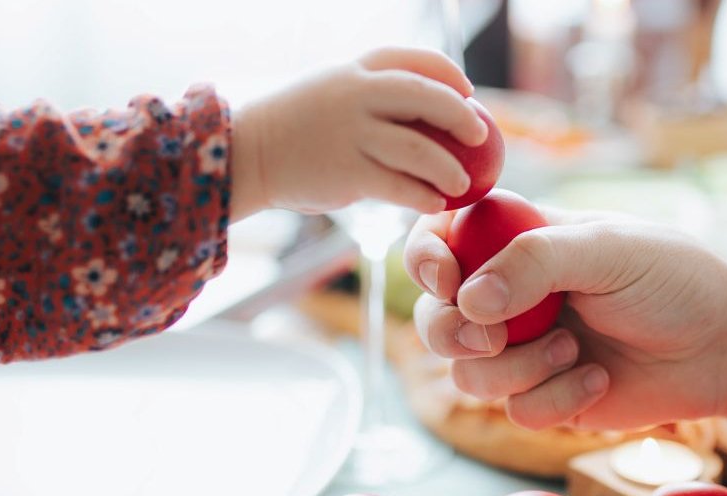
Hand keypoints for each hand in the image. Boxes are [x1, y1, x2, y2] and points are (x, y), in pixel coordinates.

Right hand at [230, 47, 486, 218]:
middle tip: (481, 136)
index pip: (414, 59)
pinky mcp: (347, 172)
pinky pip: (400, 186)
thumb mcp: (330, 92)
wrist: (245, 154)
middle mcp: (355, 94)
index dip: (448, 73)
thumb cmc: (294, 127)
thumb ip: (370, 96)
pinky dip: (423, 196)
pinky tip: (434, 204)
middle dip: (461, 115)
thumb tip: (425, 111)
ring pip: (420, 148)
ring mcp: (351, 132)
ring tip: (462, 183)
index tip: (468, 91)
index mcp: (354, 68)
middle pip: (426, 96)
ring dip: (449, 168)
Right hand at [403, 209, 726, 458]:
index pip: (439, 239)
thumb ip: (536, 262)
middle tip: (494, 336)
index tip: (447, 279)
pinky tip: (598, 380)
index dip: (425, 260)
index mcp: (517, 239)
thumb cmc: (673, 281)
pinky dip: (556, 398)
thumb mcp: (609, 251)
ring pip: (468, 372)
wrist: (722, 348)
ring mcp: (523, 348)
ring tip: (575, 349)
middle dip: (454, 332)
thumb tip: (468, 301)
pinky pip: (514, 410)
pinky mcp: (544, 396)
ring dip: (519, 367)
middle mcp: (509, 295)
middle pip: (435, 318)